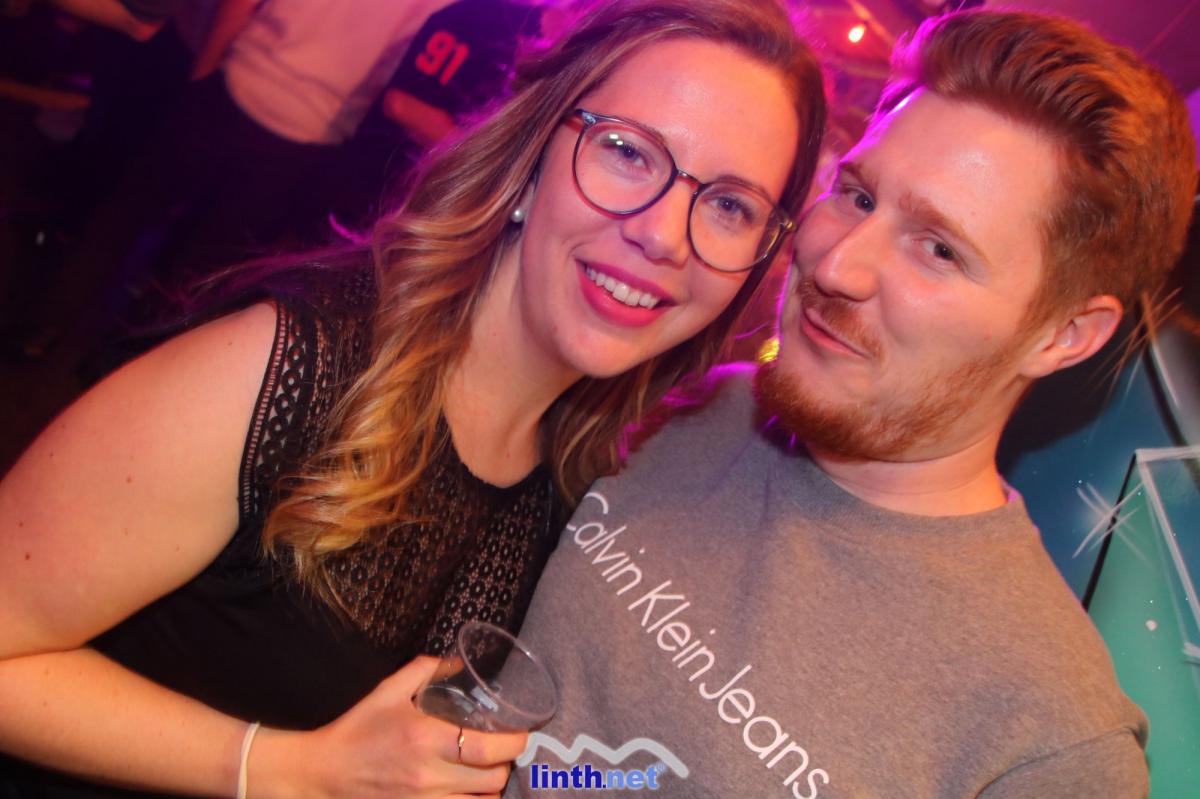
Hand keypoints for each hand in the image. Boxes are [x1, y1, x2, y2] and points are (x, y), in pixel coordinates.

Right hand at [257, 656, 527, 797]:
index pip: (489, 747)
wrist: (321, 773)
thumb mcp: (388, 691)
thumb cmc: (357, 729)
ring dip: (492, 787)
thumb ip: (425, 670)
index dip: (515, 742)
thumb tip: (457, 661)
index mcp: (425, 738)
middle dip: (506, 764)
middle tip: (503, 750)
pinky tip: (471, 792)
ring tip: (488, 772)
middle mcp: (429, 775)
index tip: (520, 733)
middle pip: (494, 779)